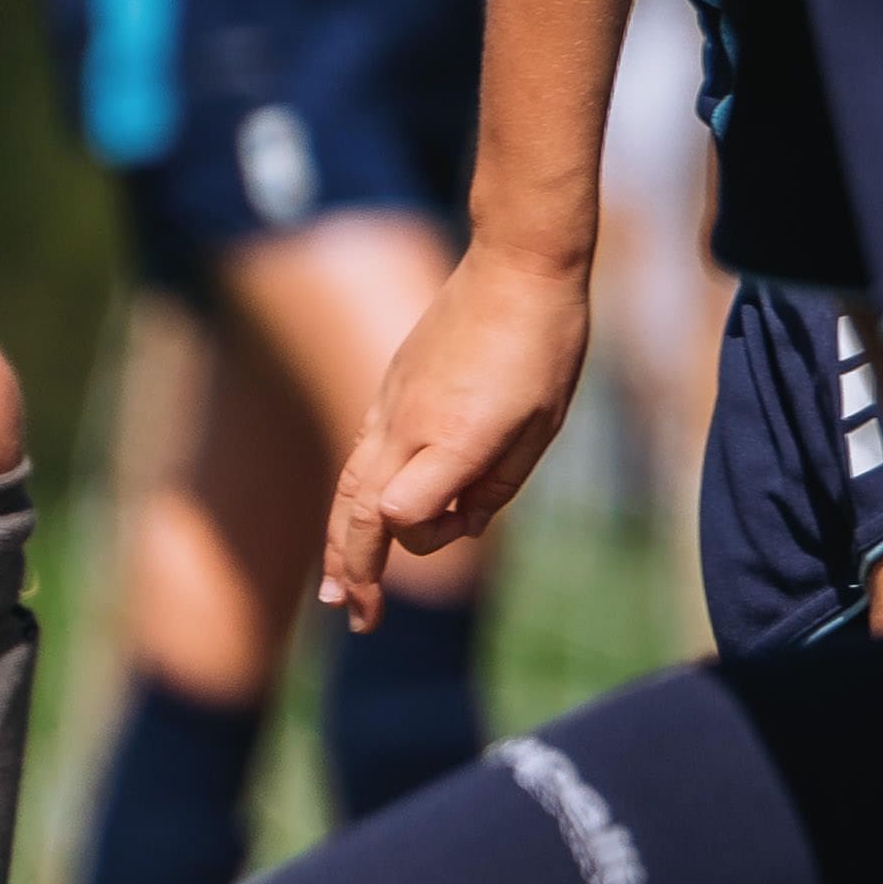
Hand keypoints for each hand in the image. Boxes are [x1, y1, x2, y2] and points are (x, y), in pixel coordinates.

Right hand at [329, 246, 587, 608]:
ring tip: (336, 590)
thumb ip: (499, 483)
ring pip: (347, 488)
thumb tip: (462, 524)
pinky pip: (359, 458)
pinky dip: (350, 501)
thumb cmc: (546, 346)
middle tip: (357, 617)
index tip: (465, 523)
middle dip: (356, 571)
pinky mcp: (386, 391)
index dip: (426, 537)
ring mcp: (388, 406)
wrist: (516, 266)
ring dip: (339, 544)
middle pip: (358, 514)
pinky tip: (354, 524)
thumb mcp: (543, 424)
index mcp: (454, 437)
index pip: (403, 514)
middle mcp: (408, 426)